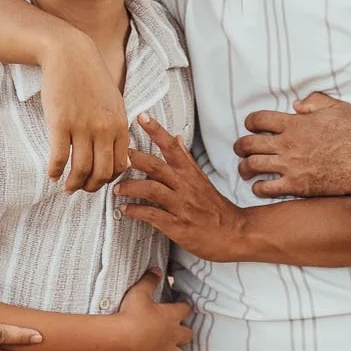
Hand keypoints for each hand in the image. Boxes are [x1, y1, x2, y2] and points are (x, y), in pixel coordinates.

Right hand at [39, 29, 130, 192]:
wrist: (70, 54)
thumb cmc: (92, 78)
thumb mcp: (115, 102)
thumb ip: (119, 129)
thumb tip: (124, 159)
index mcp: (119, 125)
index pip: (120, 165)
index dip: (109, 179)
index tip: (98, 181)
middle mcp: (104, 129)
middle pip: (101, 173)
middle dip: (91, 187)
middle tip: (81, 189)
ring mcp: (82, 127)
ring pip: (80, 170)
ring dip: (73, 184)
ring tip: (67, 187)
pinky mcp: (60, 123)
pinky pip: (59, 158)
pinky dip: (55, 172)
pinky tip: (52, 175)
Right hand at [112, 270, 191, 350]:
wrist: (121, 340)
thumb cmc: (130, 315)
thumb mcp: (139, 292)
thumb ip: (150, 280)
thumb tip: (157, 269)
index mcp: (171, 316)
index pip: (185, 309)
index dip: (183, 307)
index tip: (181, 306)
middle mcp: (172, 336)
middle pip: (187, 335)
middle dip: (183, 333)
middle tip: (176, 330)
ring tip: (169, 350)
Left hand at [119, 115, 252, 261]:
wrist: (234, 234)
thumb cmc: (216, 208)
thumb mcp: (202, 179)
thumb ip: (186, 159)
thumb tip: (177, 138)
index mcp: (190, 174)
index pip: (172, 146)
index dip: (156, 130)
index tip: (141, 117)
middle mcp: (185, 187)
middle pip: (156, 166)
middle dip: (134, 158)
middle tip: (116, 154)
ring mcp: (181, 206)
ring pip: (151, 189)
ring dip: (130, 187)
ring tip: (116, 188)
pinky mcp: (177, 226)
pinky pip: (152, 215)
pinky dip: (136, 211)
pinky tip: (125, 210)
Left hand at [235, 93, 350, 198]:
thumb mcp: (338, 107)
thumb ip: (315, 101)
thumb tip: (296, 104)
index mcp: (294, 123)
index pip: (259, 119)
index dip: (250, 122)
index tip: (250, 125)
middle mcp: (287, 144)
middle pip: (249, 143)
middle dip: (240, 146)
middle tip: (240, 149)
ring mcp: (289, 166)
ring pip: (252, 165)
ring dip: (243, 168)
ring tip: (244, 170)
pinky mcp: (296, 185)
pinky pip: (267, 188)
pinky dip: (258, 188)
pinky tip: (259, 187)